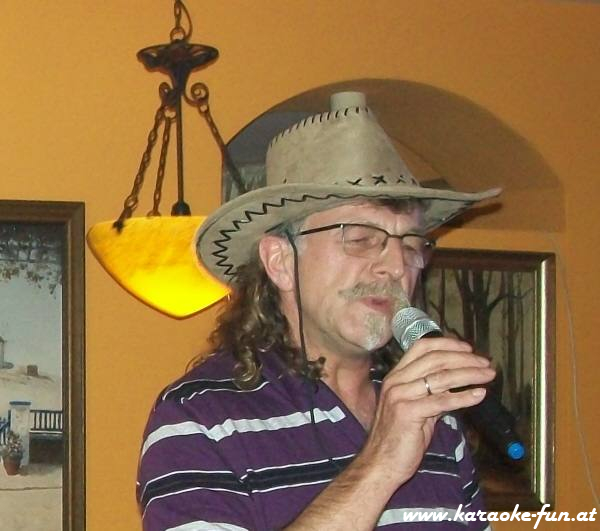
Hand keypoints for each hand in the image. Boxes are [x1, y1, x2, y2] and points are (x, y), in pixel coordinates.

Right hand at [360, 336, 494, 485]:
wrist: (380, 463)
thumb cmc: (399, 438)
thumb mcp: (415, 408)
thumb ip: (431, 394)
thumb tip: (457, 384)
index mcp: (396, 376)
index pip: (421, 348)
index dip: (447, 344)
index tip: (468, 349)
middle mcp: (396, 381)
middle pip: (435, 360)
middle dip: (464, 359)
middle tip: (486, 364)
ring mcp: (400, 395)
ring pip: (441, 378)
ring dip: (469, 374)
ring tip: (488, 376)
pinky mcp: (408, 412)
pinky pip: (441, 401)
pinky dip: (463, 396)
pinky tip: (479, 395)